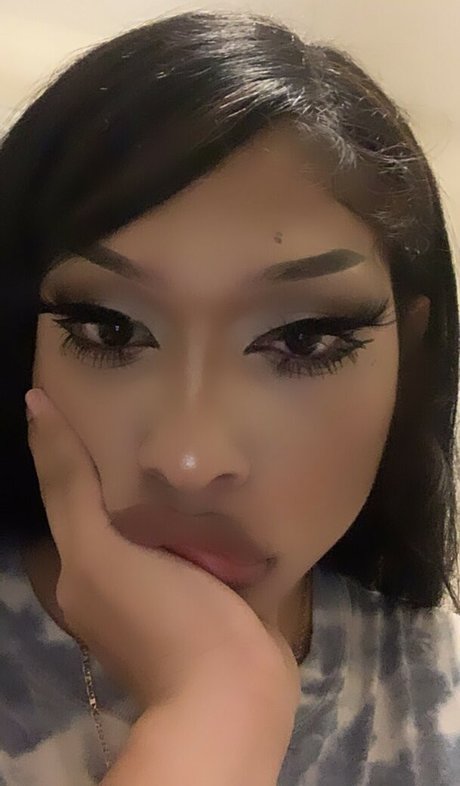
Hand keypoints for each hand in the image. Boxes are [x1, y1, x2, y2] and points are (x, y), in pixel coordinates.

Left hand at [25, 387, 300, 714]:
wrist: (234, 693)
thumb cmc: (158, 618)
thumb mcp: (97, 550)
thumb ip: (69, 485)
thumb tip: (35, 405)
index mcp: (87, 566)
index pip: (78, 490)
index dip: (83, 442)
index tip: (105, 389)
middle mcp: (127, 572)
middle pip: (128, 500)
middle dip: (140, 458)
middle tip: (164, 399)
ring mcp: (178, 581)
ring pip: (174, 515)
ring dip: (183, 481)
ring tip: (204, 423)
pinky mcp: (222, 586)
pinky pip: (214, 534)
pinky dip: (219, 507)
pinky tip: (239, 472)